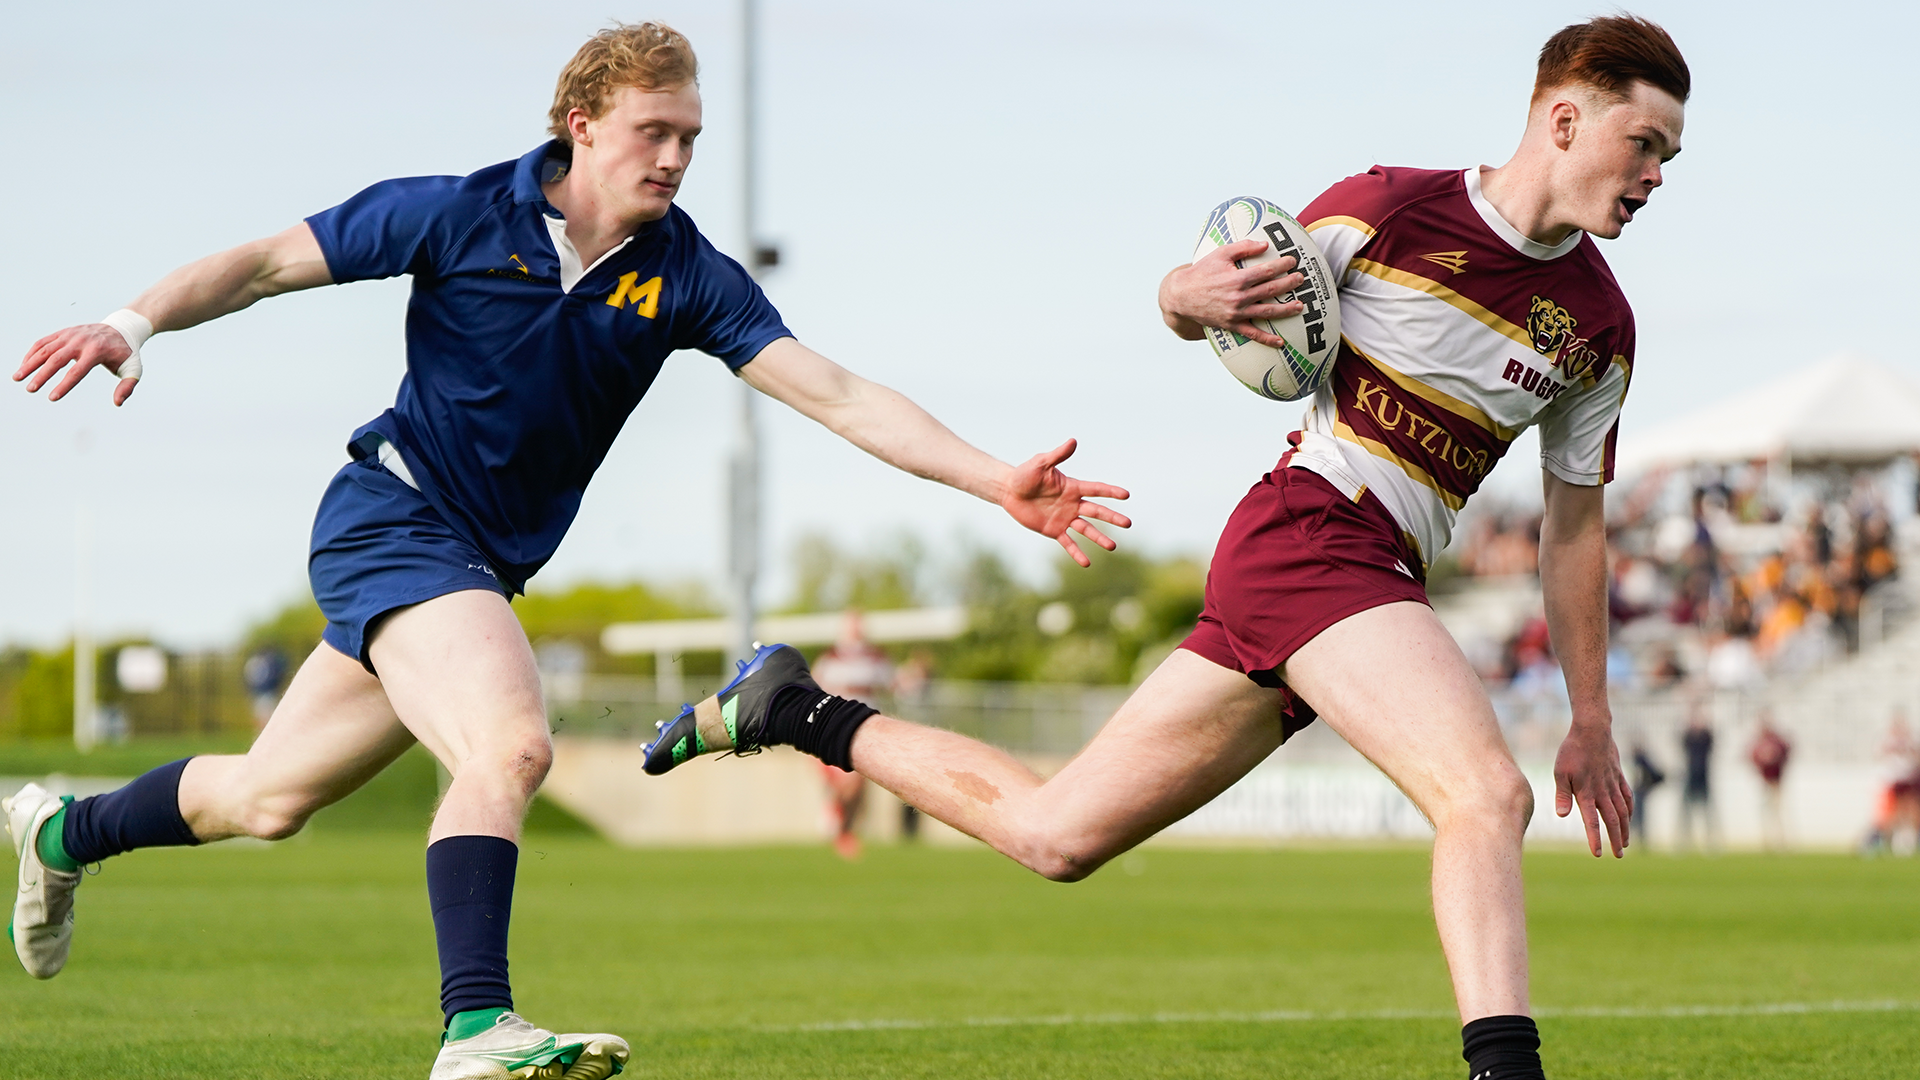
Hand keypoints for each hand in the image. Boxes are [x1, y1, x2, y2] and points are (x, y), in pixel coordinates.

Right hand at [17, 324, 139, 405]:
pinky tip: (24, 365)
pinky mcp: (63, 332)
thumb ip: (127, 386)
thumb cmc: (126, 353)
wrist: (122, 329)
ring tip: (18, 378)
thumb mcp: (133, 369)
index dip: (64, 385)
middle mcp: (81, 341)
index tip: (52, 398)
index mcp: (97, 351)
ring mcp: (70, 335)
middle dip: (42, 375)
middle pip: (56, 359)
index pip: (77, 371)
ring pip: (45, 349)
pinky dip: (32, 353)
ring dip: (30, 363)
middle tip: (30, 389)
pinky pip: (43, 342)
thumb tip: (117, 403)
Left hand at [1000, 439, 1130, 567]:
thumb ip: (1058, 455)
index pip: (1096, 490)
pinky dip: (1077, 552)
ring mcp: (1065, 518)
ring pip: (1086, 530)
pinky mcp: (1054, 531)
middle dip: (1112, 517)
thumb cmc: (1025, 474)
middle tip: (1128, 524)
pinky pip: (1068, 543)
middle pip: (1096, 511)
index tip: (1126, 495)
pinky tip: (1086, 563)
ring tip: (1112, 546)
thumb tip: (1073, 441)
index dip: (1110, 492)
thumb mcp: (1041, 463)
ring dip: (1099, 538)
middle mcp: (1072, 504)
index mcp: (1072, 487)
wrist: (1009, 491)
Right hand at [1159, 240, 1305, 348]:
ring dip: (1285, 310)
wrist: (1181, 295)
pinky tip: (1280, 342)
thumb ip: (1243, 247)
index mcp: (1237, 278)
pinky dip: (1267, 339)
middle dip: (1289, 284)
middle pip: (1271, 290)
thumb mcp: (1219, 254)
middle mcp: (1238, 297)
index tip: (1293, 261)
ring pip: (1266, 312)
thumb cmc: (1201, 272)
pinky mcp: (1231, 325)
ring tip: (1299, 306)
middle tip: (1301, 279)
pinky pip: (1252, 334)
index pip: (1266, 270)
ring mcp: (1236, 313)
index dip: (1282, 265)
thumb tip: (1265, 245)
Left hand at [1554, 720, 1631, 856]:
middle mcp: (1603, 792)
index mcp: (1587, 793)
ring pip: (1623, 812)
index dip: (1595, 838)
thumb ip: (1563, 795)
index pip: (1592, 821)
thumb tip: (1562, 815)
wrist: (1592, 730)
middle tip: (1618, 856)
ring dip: (1625, 829)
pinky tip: (1629, 819)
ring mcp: (1613, 785)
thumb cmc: (1571, 752)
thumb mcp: (1560, 772)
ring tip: (1625, 843)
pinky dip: (1630, 810)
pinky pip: (1627, 797)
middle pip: (1612, 821)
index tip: (1598, 853)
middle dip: (1615, 840)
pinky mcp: (1619, 777)